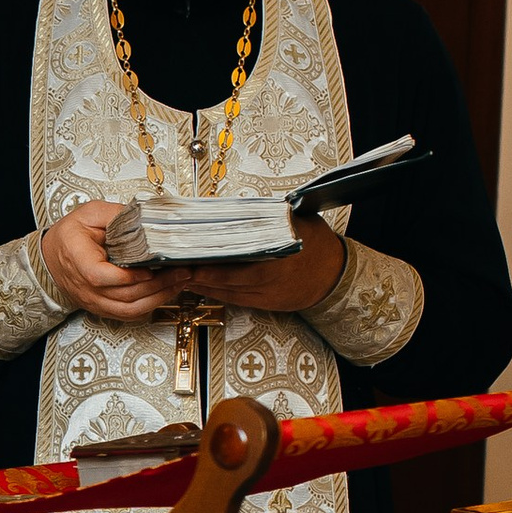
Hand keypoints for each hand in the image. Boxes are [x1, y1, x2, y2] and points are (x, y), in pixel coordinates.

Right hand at [38, 197, 171, 326]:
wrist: (52, 258)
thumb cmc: (69, 236)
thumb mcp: (89, 214)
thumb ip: (115, 214)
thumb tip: (143, 217)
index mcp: (78, 259)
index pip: (100, 276)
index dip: (128, 277)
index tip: (151, 269)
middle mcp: (85, 286)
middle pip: (123, 295)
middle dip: (157, 285)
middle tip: (181, 272)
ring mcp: (94, 300)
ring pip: (129, 309)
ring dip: (157, 298)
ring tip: (178, 283)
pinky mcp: (102, 307)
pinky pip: (127, 314)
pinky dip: (149, 306)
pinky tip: (164, 293)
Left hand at [169, 216, 347, 316]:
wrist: (336, 275)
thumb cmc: (317, 244)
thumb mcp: (297, 220)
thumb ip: (268, 218)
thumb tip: (238, 209)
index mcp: (277, 254)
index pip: (235, 257)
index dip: (209, 258)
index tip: (188, 253)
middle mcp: (271, 276)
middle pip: (226, 276)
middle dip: (198, 272)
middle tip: (175, 266)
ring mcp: (268, 293)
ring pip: (227, 291)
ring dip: (203, 284)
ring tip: (182, 274)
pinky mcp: (266, 304)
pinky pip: (235, 299)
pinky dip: (217, 292)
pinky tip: (201, 285)